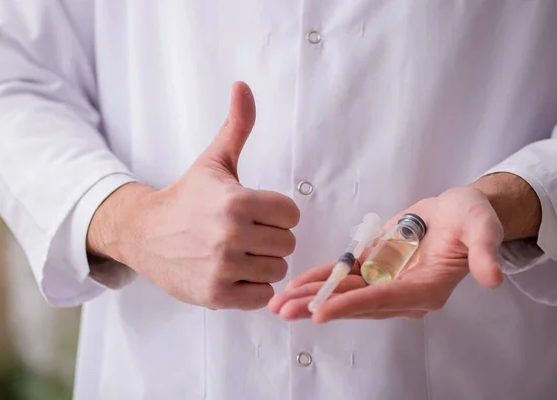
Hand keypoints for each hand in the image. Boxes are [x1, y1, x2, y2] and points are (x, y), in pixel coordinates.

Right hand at [89, 82, 299, 309]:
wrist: (145, 233)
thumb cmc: (187, 197)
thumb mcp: (214, 161)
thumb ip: (237, 126)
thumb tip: (243, 85)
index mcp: (237, 201)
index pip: (292, 214)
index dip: (276, 212)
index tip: (255, 211)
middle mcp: (231, 236)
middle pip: (287, 243)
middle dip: (270, 238)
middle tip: (243, 233)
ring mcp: (223, 268)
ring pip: (276, 270)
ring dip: (261, 264)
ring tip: (236, 253)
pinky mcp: (216, 295)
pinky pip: (260, 296)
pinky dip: (251, 288)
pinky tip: (231, 273)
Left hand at [269, 186, 503, 321]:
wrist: (457, 214)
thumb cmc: (471, 218)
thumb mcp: (481, 227)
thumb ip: (484, 250)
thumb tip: (493, 277)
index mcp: (426, 289)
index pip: (384, 299)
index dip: (352, 305)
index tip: (322, 312)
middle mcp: (401, 293)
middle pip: (355, 302)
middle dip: (319, 307)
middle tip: (285, 311)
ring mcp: (385, 282)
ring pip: (342, 293)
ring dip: (310, 298)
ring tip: (278, 304)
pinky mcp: (373, 268)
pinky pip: (342, 277)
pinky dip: (318, 281)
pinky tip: (294, 286)